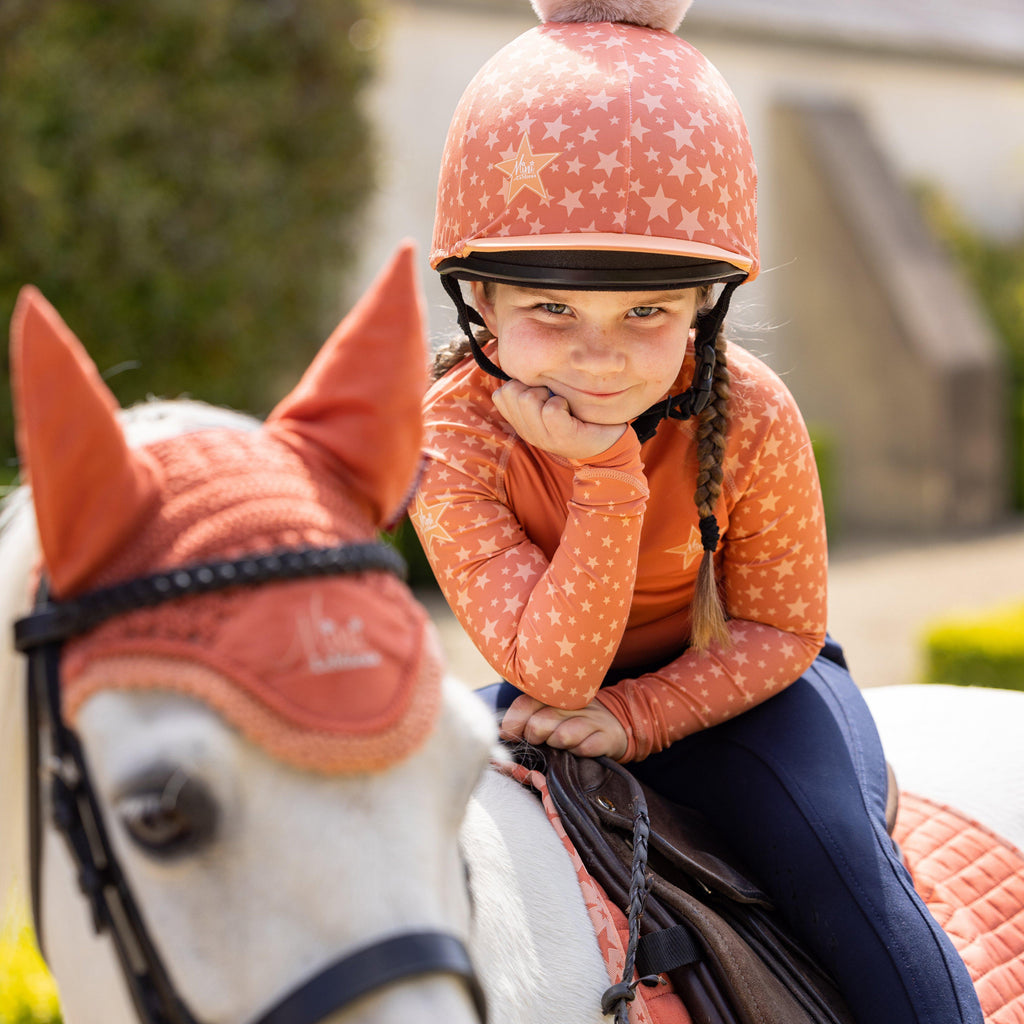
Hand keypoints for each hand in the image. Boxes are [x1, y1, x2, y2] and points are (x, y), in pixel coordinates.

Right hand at [492, 380, 625, 460]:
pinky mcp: (562, 438)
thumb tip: (525, 359)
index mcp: (521, 423)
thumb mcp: (550, 401)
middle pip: (510, 392)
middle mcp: (528, 432)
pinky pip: (551, 409)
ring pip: (527, 399)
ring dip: (548, 394)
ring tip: (563, 403)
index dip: (519, 384)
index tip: (541, 391)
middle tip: (553, 395)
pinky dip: (562, 403)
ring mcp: (543, 438)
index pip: (500, 395)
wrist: (610, 442)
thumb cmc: (580, 414)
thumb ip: (533, 389)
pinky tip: (571, 409)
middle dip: (533, 386)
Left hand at [500, 694, 628, 760]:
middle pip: (540, 723)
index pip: (525, 704)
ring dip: (558, 746)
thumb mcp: (552, 712)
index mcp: (555, 694)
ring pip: (562, 737)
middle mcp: (573, 704)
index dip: (514, 723)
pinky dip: (579, 753)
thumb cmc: (574, 720)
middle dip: (536, 738)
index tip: (511, 734)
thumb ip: (527, 717)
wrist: (617, 724)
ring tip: (563, 745)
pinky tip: (581, 749)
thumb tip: (502, 732)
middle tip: (543, 740)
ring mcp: (591, 720)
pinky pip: (584, 749)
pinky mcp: (606, 737)